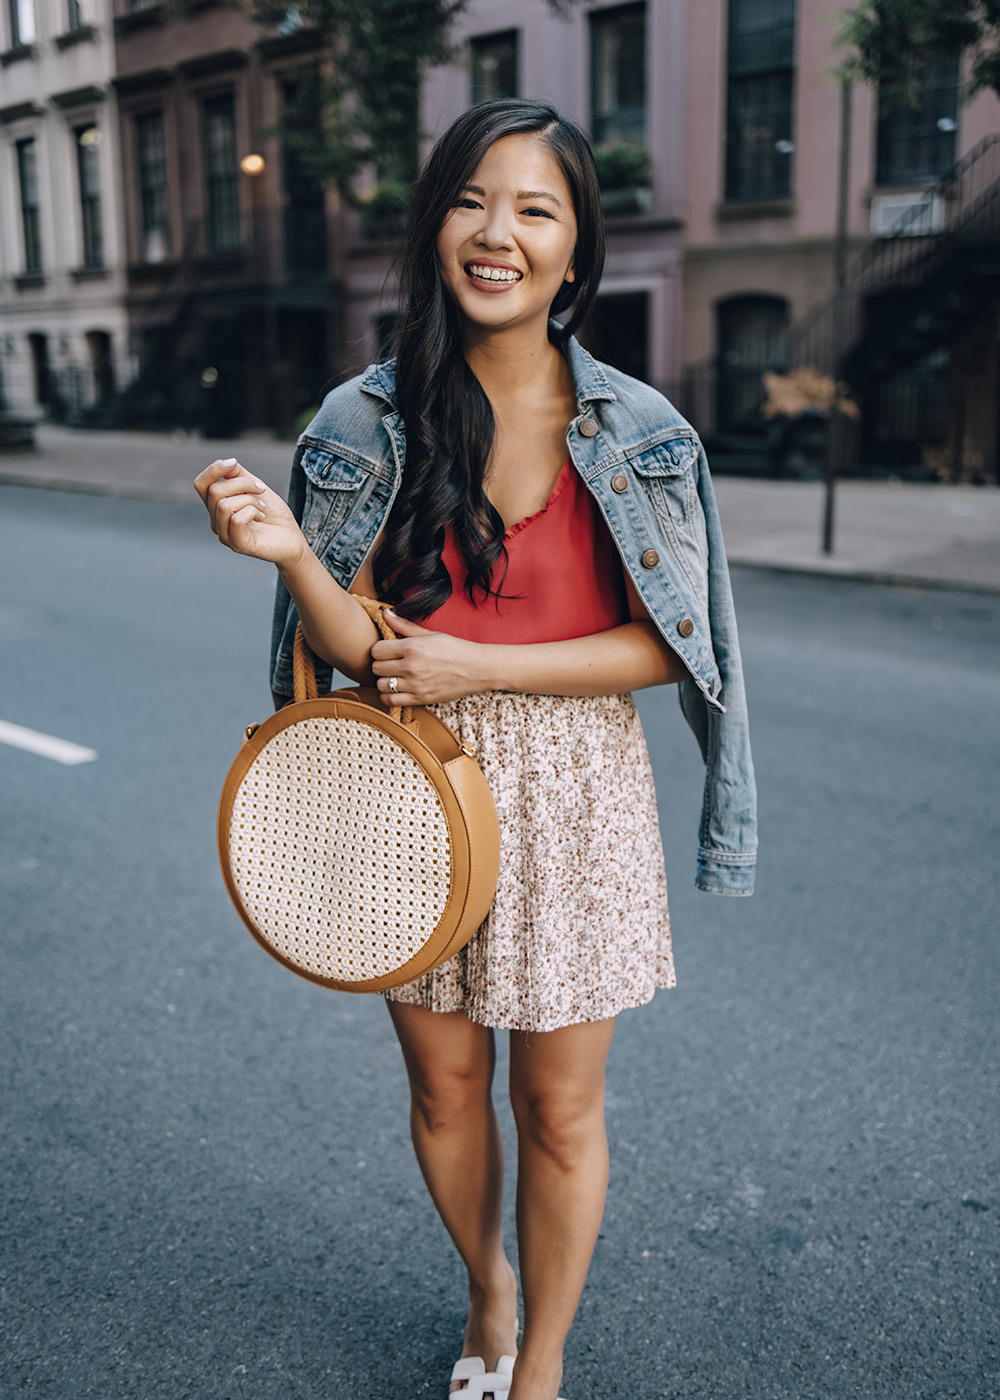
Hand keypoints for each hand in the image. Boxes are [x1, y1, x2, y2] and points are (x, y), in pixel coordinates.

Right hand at [193, 458, 306, 567]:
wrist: (293, 538)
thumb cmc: (274, 514)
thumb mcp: (255, 487)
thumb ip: (239, 474)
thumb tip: (226, 462)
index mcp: (217, 507)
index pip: (201, 484)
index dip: (213, 470)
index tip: (233, 463)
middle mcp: (216, 522)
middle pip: (214, 491)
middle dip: (242, 483)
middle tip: (261, 490)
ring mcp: (225, 535)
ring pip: (223, 505)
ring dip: (249, 499)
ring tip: (262, 507)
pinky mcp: (238, 545)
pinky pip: (236, 520)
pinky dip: (253, 512)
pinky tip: (261, 517)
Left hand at [370, 612, 489, 706]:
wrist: (477, 669)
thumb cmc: (455, 650)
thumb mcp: (430, 634)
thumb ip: (404, 625)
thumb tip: (385, 613)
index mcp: (412, 647)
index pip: (376, 650)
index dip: (379, 650)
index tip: (387, 651)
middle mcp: (411, 666)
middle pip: (376, 668)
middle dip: (381, 665)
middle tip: (391, 663)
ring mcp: (415, 684)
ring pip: (381, 685)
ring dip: (384, 681)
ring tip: (394, 677)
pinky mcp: (420, 699)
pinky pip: (391, 701)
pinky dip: (389, 696)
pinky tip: (397, 690)